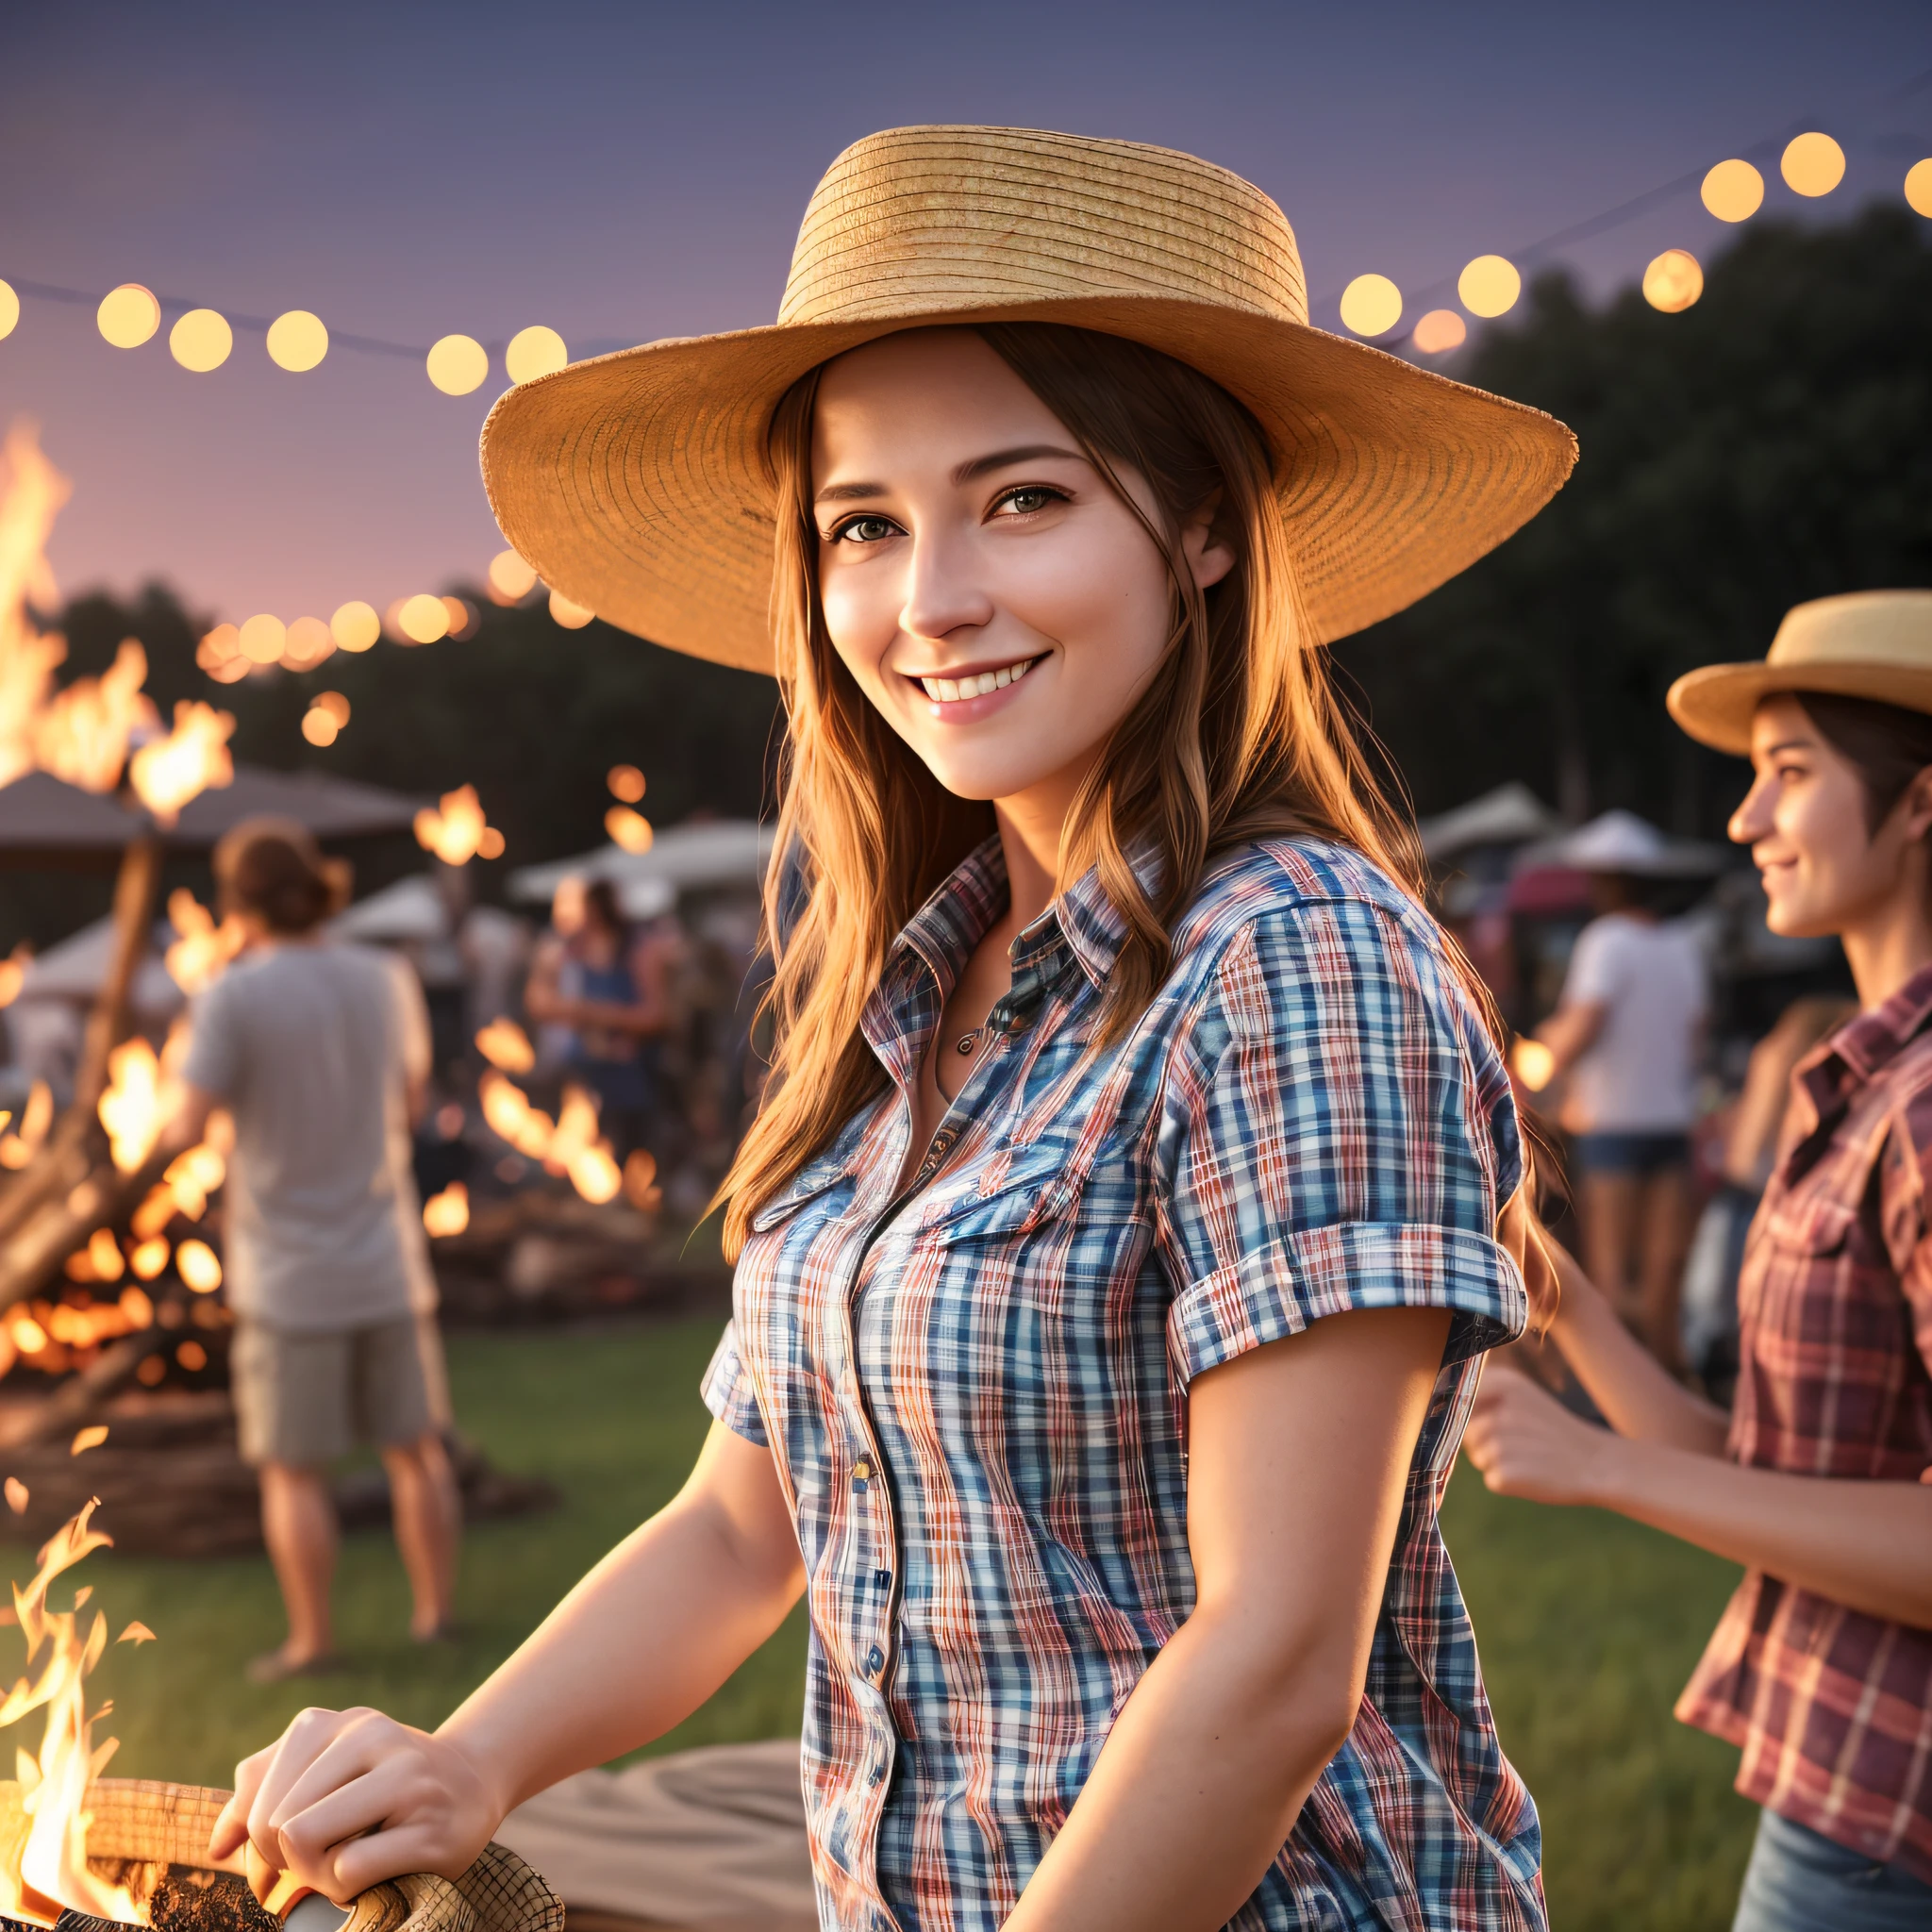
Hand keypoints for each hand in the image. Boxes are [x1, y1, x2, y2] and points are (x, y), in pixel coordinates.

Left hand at [210, 1707, 503, 1904]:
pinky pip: (347, 1871)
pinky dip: (346, 1887)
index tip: (294, 1839)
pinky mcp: (431, 1830)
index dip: (258, 1830)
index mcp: (341, 1722)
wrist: (475, 1783)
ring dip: (312, 1872)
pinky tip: (375, 1870)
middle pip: (275, 1820)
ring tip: (344, 1864)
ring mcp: (408, 1780)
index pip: (256, 1785)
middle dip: (284, 1858)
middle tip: (322, 1858)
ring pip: (303, 1839)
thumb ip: (262, 1793)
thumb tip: (216, 1850)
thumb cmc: (384, 1785)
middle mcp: (373, 1737)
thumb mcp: (326, 1771)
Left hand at [1462, 1364, 1622, 1507]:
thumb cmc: (1554, 1431)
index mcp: (1503, 1382)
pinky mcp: (1505, 1474)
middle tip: (1522, 1443)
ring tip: (1531, 1457)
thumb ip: (1483, 1397)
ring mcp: (1501, 1443)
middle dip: (1485, 1441)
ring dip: (1498, 1462)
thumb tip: (1437, 1409)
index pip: (1458, 1396)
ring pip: (1478, 1457)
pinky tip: (1534, 1474)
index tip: (1488, 1421)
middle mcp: (1499, 1409)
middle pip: (1466, 1431)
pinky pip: (1492, 1479)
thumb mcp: (1523, 1398)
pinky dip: (1509, 1482)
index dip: (1466, 1413)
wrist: (1599, 1462)